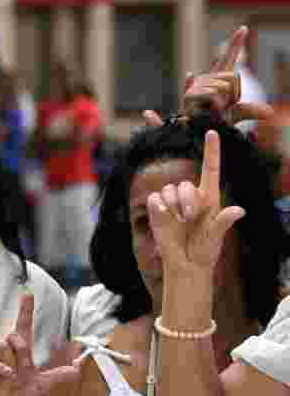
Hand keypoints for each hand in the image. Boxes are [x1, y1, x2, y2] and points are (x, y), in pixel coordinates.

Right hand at [0, 293, 79, 395]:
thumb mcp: (43, 386)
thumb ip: (59, 376)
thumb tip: (77, 368)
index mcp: (21, 353)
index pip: (24, 327)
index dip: (25, 311)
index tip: (27, 294)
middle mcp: (7, 352)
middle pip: (15, 335)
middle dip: (22, 348)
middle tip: (25, 366)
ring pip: (4, 345)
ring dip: (13, 361)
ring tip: (15, 377)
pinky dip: (2, 368)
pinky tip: (7, 376)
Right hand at [144, 27, 273, 126]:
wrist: (197, 132)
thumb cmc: (214, 121)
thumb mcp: (235, 115)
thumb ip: (250, 111)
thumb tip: (270, 113)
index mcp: (218, 78)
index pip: (228, 58)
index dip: (236, 44)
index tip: (244, 28)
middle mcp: (206, 78)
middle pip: (232, 78)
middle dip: (233, 95)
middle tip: (221, 107)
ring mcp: (197, 85)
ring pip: (222, 87)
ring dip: (222, 103)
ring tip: (211, 110)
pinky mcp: (189, 94)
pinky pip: (208, 92)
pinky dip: (203, 93)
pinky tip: (190, 76)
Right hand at [147, 129, 244, 273]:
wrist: (184, 263)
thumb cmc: (204, 250)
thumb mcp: (216, 237)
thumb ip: (223, 222)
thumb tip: (239, 211)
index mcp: (209, 198)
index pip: (210, 169)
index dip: (211, 151)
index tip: (212, 132)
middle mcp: (190, 196)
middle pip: (185, 184)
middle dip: (187, 200)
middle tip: (190, 217)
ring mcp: (173, 202)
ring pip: (169, 189)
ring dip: (174, 206)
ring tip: (179, 222)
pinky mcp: (158, 208)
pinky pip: (155, 198)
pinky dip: (159, 208)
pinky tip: (166, 218)